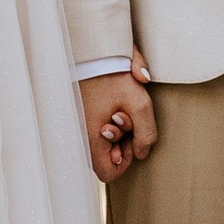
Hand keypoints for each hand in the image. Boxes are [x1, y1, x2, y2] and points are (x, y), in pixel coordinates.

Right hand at [82, 57, 157, 180]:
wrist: (91, 49)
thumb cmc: (112, 76)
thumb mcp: (139, 105)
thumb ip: (146, 134)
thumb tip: (143, 152)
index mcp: (91, 139)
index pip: (108, 174)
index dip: (126, 161)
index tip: (132, 140)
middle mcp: (80, 135)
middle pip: (106, 157)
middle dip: (123, 141)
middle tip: (126, 117)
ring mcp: (78, 124)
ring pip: (102, 141)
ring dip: (117, 128)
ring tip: (120, 106)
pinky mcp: (79, 113)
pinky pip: (96, 127)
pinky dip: (108, 119)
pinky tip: (113, 103)